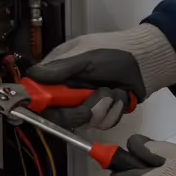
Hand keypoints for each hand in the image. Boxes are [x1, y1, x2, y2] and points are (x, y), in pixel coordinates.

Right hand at [26, 24, 175, 130]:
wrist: (145, 62)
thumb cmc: (113, 52)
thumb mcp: (85, 58)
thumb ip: (59, 69)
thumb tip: (30, 77)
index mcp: (59, 72)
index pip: (38, 94)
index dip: (40, 104)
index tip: (50, 107)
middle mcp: (69, 90)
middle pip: (59, 116)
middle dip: (78, 111)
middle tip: (91, 103)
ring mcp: (86, 103)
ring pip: (83, 121)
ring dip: (102, 108)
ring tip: (112, 91)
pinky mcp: (103, 112)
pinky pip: (102, 123)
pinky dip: (114, 111)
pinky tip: (120, 96)